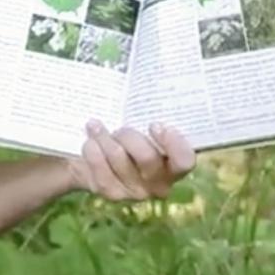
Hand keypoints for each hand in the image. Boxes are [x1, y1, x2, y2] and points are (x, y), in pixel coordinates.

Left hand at [69, 120, 195, 200]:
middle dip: (129, 136)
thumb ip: (149, 115)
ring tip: (95, 125)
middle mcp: (159, 183)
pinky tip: (89, 141)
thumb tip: (144, 80)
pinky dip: (93, 151)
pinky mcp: (112, 194)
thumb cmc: (127, 135)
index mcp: (174, 164)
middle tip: (120, 128)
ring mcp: (135, 192)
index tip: (155, 124)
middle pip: (147, 158)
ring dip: (105, 138)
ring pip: (120, 160)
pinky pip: (101, 171)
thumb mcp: (141, 125)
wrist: (95, 158)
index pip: (185, 161)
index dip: (173, 144)